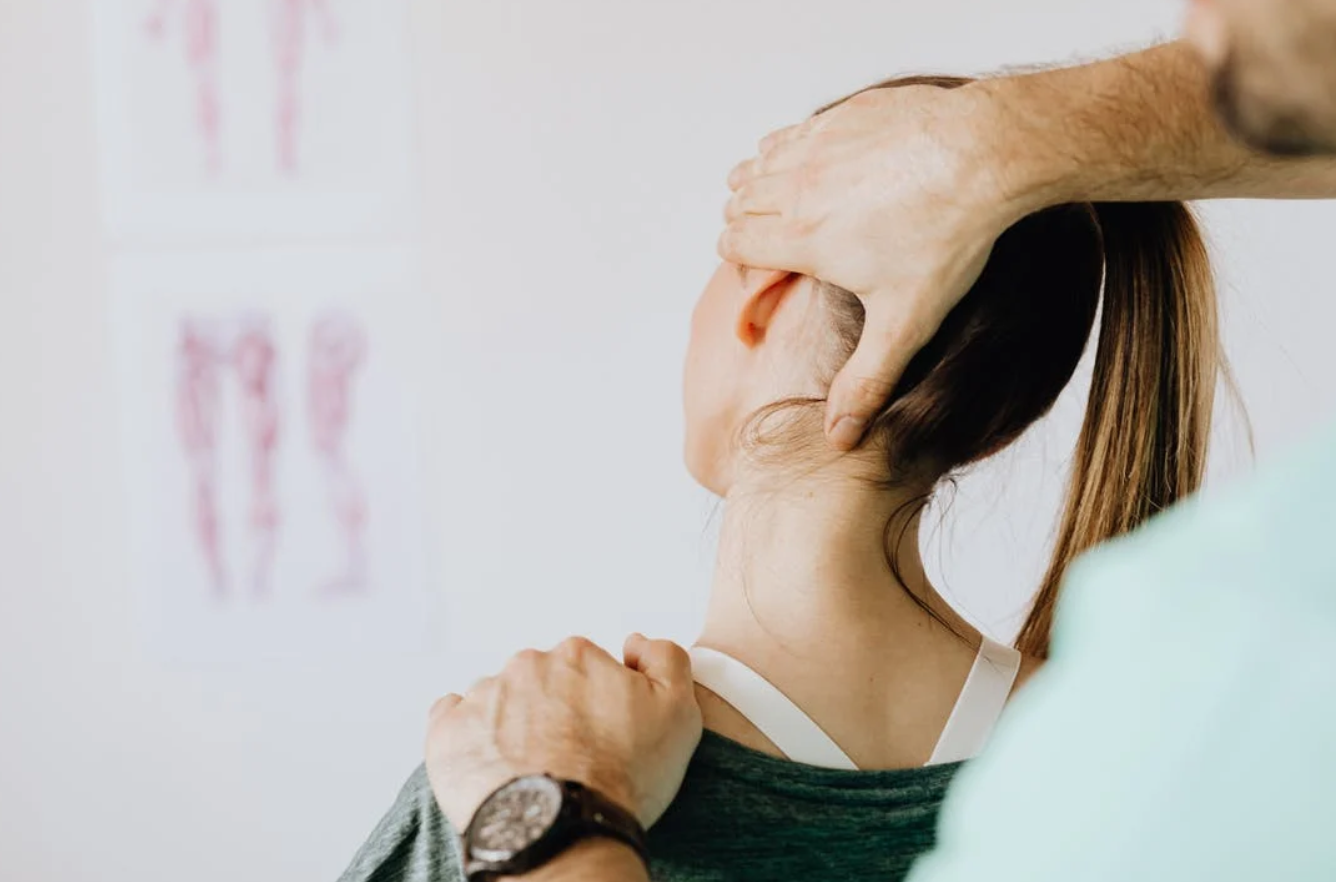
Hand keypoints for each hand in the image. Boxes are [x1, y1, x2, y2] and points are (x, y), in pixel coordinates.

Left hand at [425, 634, 702, 831]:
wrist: (563, 832)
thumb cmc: (621, 778)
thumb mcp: (678, 712)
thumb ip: (665, 658)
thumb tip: (635, 642)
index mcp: (577, 655)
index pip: (585, 668)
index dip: (596, 703)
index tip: (601, 736)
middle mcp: (526, 665)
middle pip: (540, 682)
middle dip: (552, 711)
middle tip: (568, 757)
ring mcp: (483, 697)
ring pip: (498, 701)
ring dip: (511, 725)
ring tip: (530, 769)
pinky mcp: (448, 732)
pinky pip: (453, 719)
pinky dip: (468, 735)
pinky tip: (489, 761)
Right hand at [719, 82, 1027, 448]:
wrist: (987, 155)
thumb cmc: (948, 238)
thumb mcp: (907, 322)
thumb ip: (867, 381)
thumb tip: (838, 439)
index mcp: (802, 238)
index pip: (734, 243)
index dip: (738, 258)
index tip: (759, 270)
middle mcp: (798, 187)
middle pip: (738, 201)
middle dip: (745, 221)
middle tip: (773, 240)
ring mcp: (819, 145)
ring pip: (757, 162)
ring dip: (761, 182)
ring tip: (788, 204)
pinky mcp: (845, 115)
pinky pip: (794, 131)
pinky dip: (793, 148)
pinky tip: (820, 164)